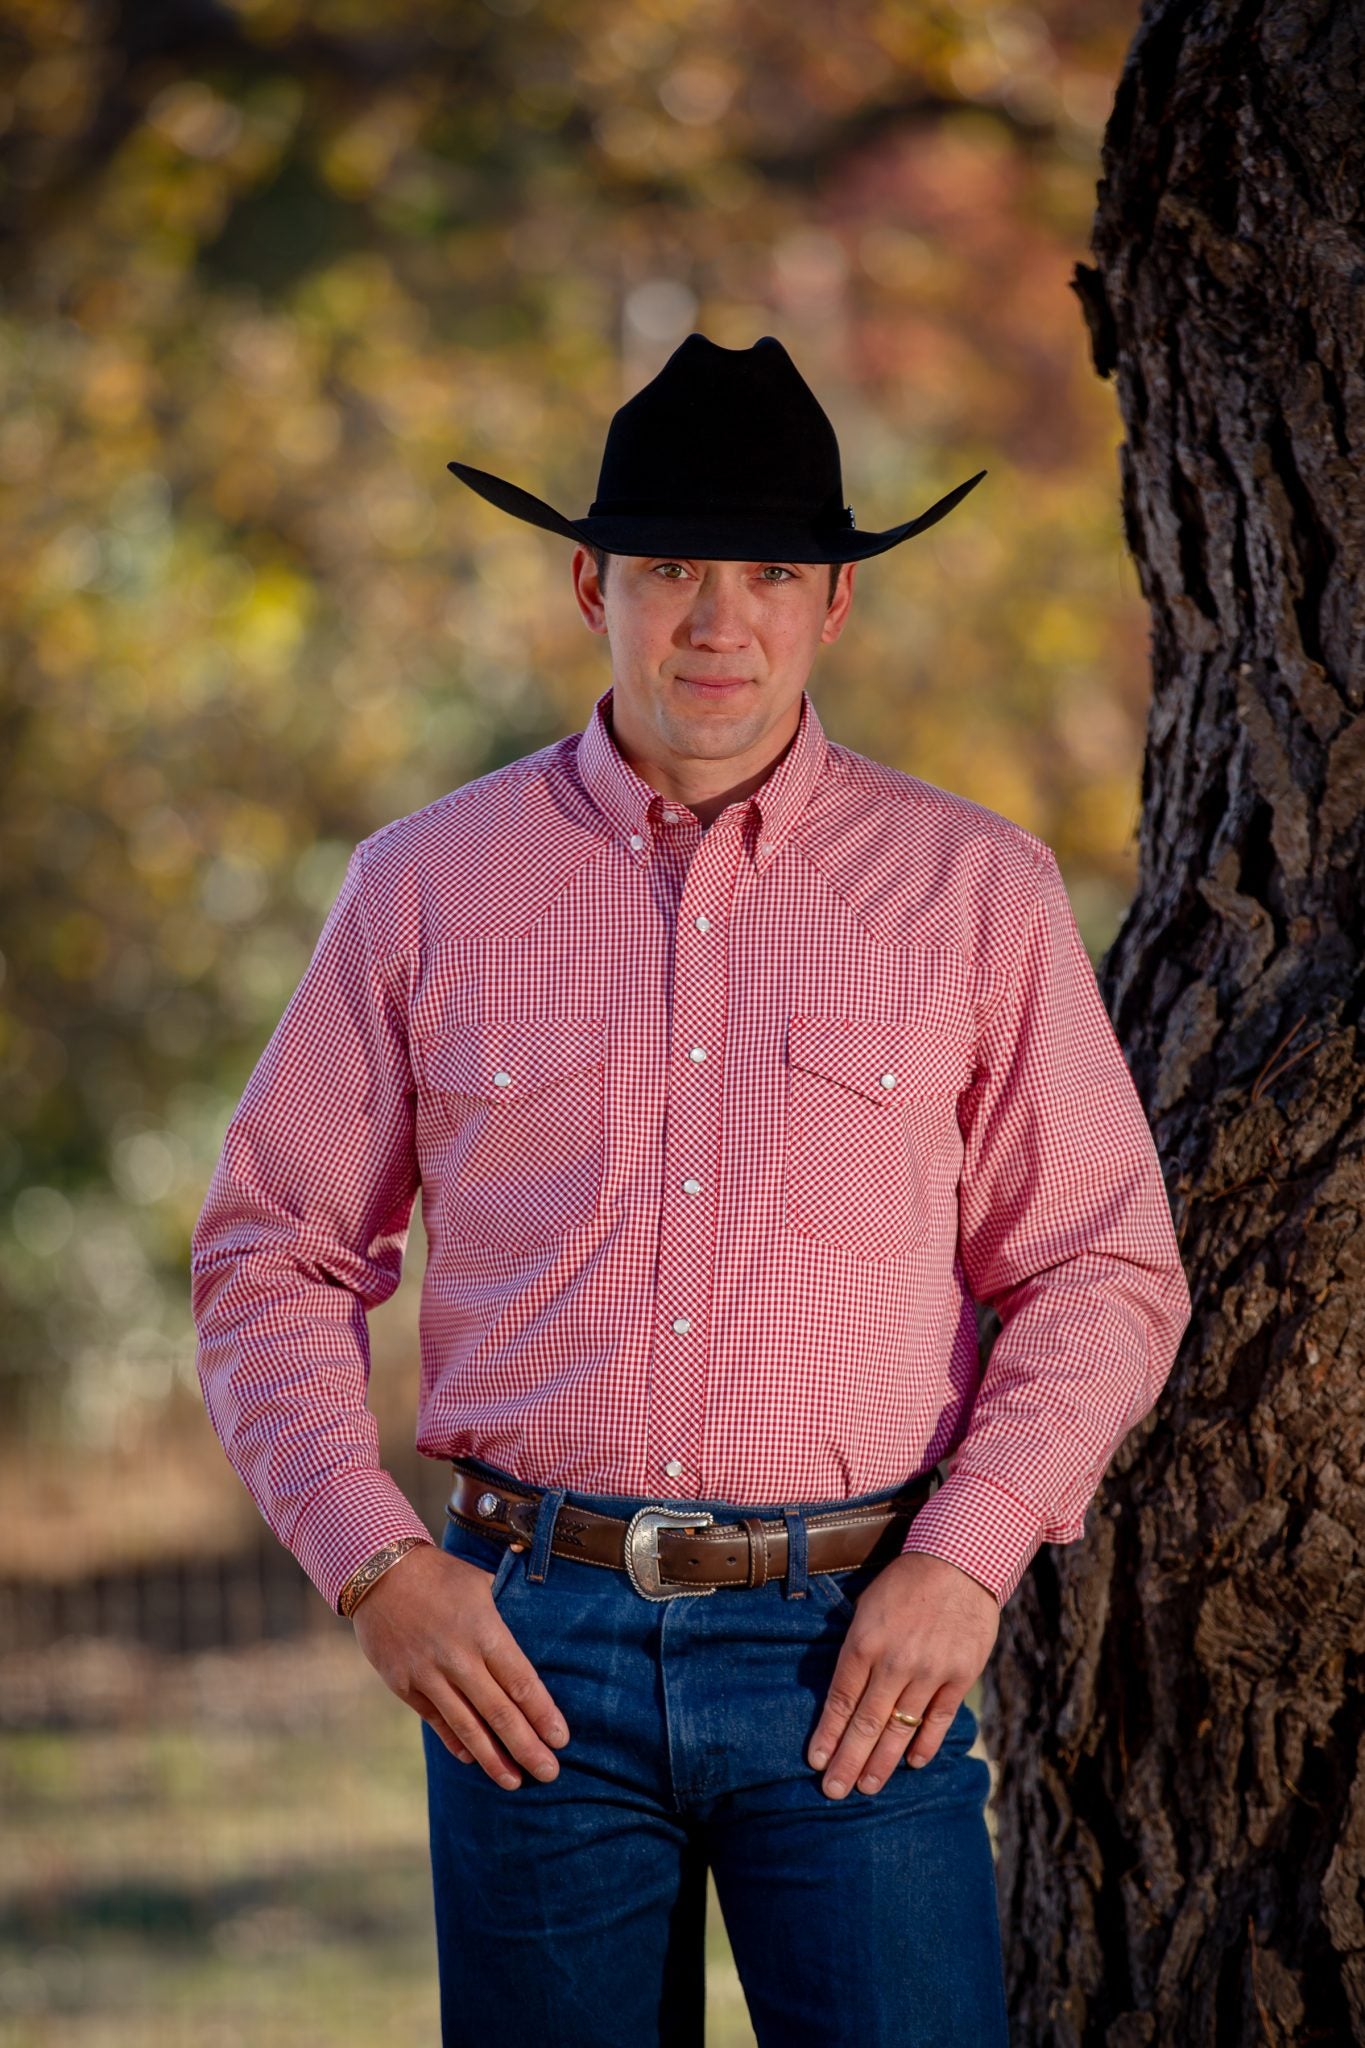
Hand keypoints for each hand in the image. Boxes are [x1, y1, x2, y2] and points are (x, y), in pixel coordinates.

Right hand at [350, 1543, 570, 1789]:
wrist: (378, 1571)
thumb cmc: (439, 1574)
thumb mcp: (480, 1584)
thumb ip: (506, 1613)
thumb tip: (535, 1630)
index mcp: (484, 1630)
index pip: (521, 1682)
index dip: (542, 1714)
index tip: (561, 1739)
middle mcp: (458, 1657)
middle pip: (499, 1711)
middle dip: (526, 1746)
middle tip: (550, 1773)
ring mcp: (428, 1674)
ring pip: (466, 1725)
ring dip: (492, 1757)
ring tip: (514, 1782)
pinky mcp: (403, 1684)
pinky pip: (435, 1719)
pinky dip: (455, 1741)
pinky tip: (473, 1759)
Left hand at [806, 1551, 998, 1798]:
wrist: (960, 1562)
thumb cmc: (905, 1582)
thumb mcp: (866, 1607)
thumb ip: (857, 1648)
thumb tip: (845, 1691)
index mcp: (864, 1642)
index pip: (840, 1700)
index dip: (828, 1735)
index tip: (816, 1763)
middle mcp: (894, 1662)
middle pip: (866, 1723)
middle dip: (848, 1761)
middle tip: (834, 1792)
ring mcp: (929, 1672)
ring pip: (901, 1729)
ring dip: (882, 1763)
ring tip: (868, 1788)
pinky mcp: (959, 1676)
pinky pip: (938, 1719)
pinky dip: (925, 1744)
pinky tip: (913, 1764)